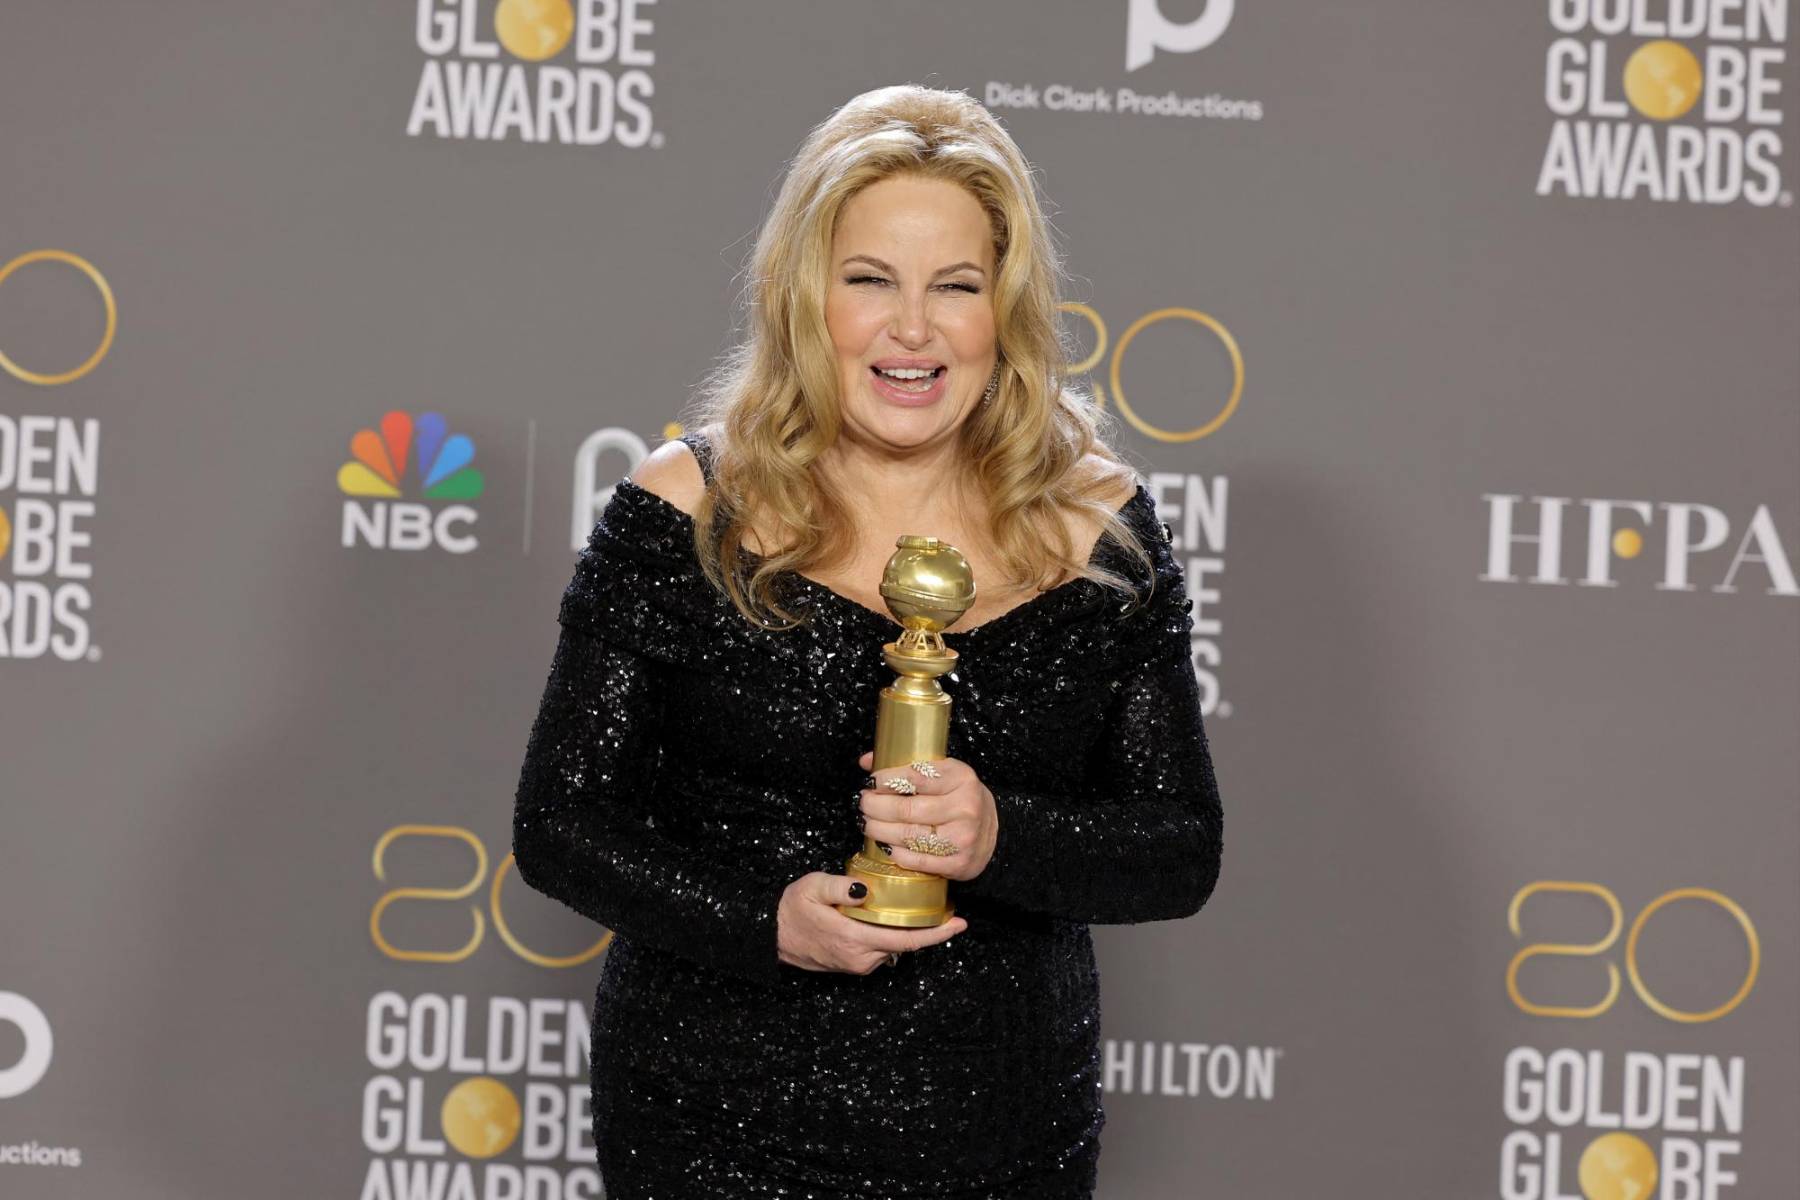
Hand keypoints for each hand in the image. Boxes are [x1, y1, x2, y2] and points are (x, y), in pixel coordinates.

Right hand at [776, 871, 966, 973]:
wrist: (771, 935)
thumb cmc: (791, 908)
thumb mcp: (813, 888)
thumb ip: (841, 887)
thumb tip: (866, 889)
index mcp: (855, 940)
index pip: (906, 940)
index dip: (936, 934)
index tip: (959, 924)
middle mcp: (861, 958)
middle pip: (906, 945)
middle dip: (929, 930)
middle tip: (948, 910)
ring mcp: (858, 964)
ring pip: (894, 948)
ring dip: (907, 931)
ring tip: (919, 909)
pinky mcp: (854, 965)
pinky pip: (881, 950)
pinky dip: (892, 936)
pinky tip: (892, 919)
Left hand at [856, 751, 998, 881]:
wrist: (996, 833)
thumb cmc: (962, 800)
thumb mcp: (944, 774)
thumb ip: (907, 766)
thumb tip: (866, 760)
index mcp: (961, 778)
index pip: (915, 777)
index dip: (886, 780)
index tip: (870, 782)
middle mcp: (965, 807)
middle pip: (907, 809)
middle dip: (876, 806)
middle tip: (864, 804)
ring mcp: (963, 837)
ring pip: (908, 835)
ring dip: (879, 830)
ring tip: (868, 824)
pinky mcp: (958, 863)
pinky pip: (917, 860)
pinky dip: (895, 853)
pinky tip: (885, 845)